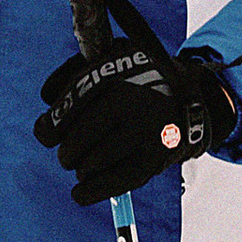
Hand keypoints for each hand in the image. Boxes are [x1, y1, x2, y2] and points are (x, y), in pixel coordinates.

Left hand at [35, 0, 238, 206]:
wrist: (196, 99)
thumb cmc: (145, 76)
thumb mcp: (120, 49)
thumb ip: (80, 59)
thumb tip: (49, 71)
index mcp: (118, 72)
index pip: (69, 105)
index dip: (50, 123)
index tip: (45, 131)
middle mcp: (130, 101)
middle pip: (74, 140)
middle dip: (65, 149)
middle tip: (66, 151)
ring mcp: (144, 132)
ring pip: (90, 162)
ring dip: (80, 167)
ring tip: (82, 163)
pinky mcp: (155, 159)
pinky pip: (113, 183)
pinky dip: (90, 191)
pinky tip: (80, 191)